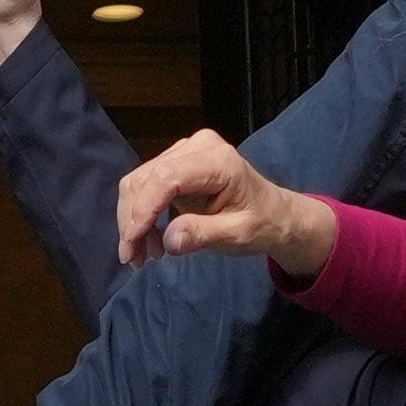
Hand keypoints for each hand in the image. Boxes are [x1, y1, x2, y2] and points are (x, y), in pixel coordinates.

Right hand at [111, 129, 335, 281]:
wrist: (273, 214)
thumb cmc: (261, 224)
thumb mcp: (237, 235)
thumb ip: (203, 234)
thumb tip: (169, 240)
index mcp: (219, 161)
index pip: (168, 177)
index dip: (145, 207)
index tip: (132, 240)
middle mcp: (198, 147)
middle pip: (147, 178)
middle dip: (133, 220)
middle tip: (133, 258)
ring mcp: (185, 151)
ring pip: (139, 181)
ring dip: (133, 219)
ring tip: (142, 255)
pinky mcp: (176, 162)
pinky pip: (146, 184)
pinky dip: (140, 214)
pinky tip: (150, 240)